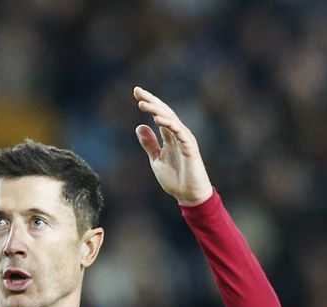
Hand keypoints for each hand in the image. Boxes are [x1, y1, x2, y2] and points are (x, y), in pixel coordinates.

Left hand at [133, 86, 212, 205]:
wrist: (189, 195)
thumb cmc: (175, 179)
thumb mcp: (156, 160)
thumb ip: (149, 144)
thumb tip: (139, 126)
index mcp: (170, 136)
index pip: (159, 114)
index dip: (149, 103)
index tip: (136, 92)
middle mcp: (178, 134)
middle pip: (164, 112)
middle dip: (151, 101)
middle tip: (137, 91)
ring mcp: (185, 140)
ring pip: (171, 119)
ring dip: (157, 111)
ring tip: (143, 104)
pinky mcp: (190, 148)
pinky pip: (179, 132)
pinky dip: (169, 124)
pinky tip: (158, 119)